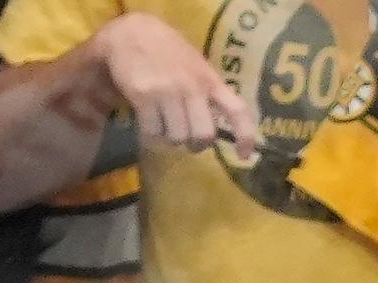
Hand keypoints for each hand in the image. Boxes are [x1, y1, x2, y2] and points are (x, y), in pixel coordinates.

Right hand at [90, 15, 260, 155]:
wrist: (132, 31)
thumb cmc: (170, 52)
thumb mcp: (198, 67)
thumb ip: (210, 93)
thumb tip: (221, 126)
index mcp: (211, 81)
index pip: (238, 111)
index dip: (245, 137)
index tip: (243, 156)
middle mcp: (192, 88)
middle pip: (203, 135)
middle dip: (196, 145)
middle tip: (187, 140)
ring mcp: (167, 92)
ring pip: (177, 137)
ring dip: (171, 140)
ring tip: (164, 128)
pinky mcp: (143, 95)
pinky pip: (152, 131)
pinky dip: (150, 136)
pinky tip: (148, 125)